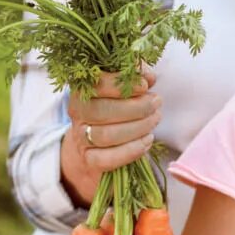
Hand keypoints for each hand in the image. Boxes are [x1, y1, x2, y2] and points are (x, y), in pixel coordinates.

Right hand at [60, 68, 160, 204]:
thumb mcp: (122, 86)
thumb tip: (148, 77)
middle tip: (156, 103)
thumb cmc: (114, 105)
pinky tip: (148, 140)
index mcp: (82, 89)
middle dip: (136, 108)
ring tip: (155, 119)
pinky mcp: (89, 159)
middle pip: (103, 111)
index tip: (145, 85)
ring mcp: (81, 137)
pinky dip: (132, 150)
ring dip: (138, 128)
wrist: (95, 141)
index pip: (96, 85)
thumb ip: (134, 76)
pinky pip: (108, 159)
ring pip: (106, 135)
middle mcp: (77, 113)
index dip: (121, 84)